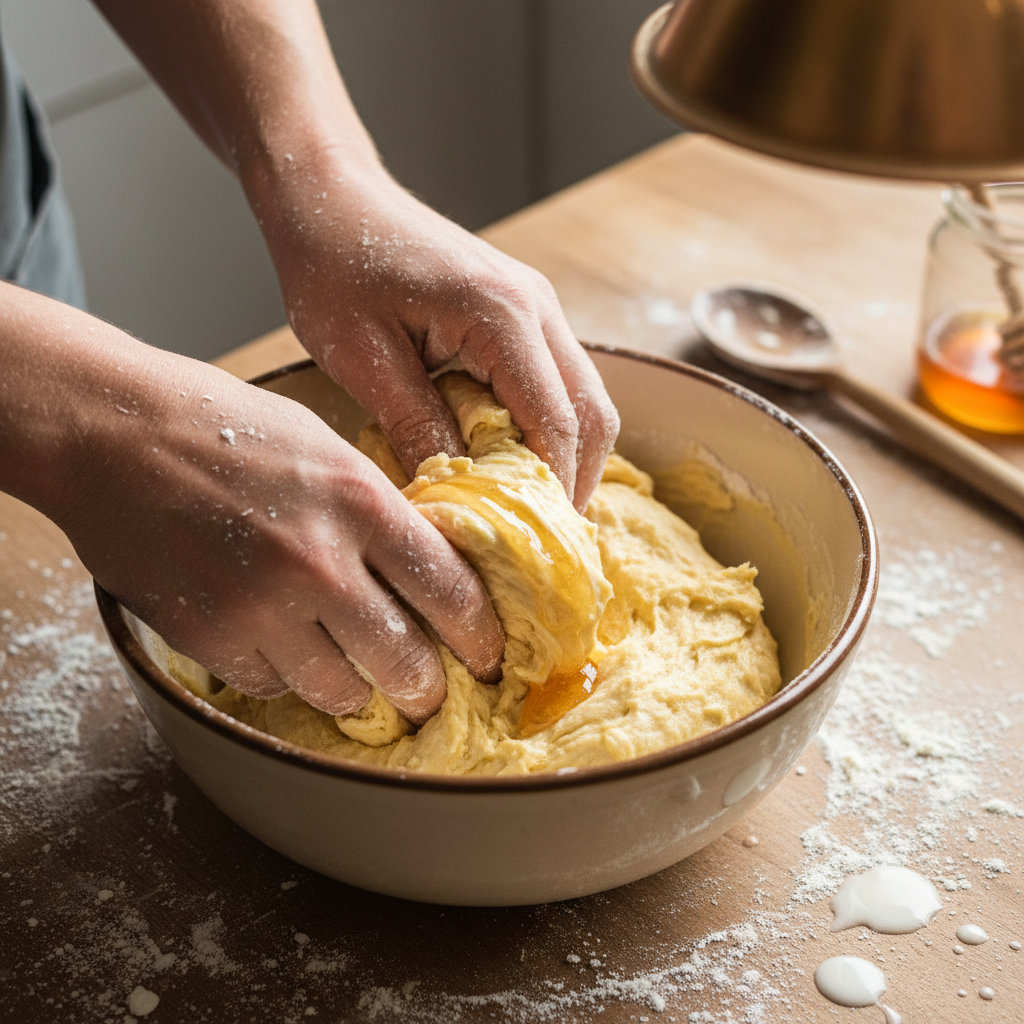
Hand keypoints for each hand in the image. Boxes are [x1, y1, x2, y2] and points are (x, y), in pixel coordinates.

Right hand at [49, 339, 502, 721]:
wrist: (113, 431)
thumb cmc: (222, 425)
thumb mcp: (325, 450)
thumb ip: (376, 510)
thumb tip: (423, 566)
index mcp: (362, 502)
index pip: (452, 592)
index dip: (482, 637)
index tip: (489, 656)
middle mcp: (321, 561)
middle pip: (405, 661)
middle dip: (427, 689)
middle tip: (430, 692)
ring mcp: (262, 605)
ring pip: (341, 691)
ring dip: (358, 692)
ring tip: (360, 680)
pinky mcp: (210, 636)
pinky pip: (272, 685)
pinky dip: (285, 676)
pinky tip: (283, 649)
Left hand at [255, 154, 619, 510]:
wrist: (331, 193)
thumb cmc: (334, 262)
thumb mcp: (362, 356)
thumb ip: (417, 424)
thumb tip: (456, 493)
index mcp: (503, 315)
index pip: (557, 424)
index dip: (553, 492)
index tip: (535, 547)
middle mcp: (538, 307)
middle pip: (592, 414)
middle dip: (574, 481)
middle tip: (539, 539)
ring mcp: (536, 305)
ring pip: (583, 398)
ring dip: (565, 455)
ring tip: (524, 507)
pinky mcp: (522, 311)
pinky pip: (556, 381)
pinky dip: (548, 427)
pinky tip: (509, 458)